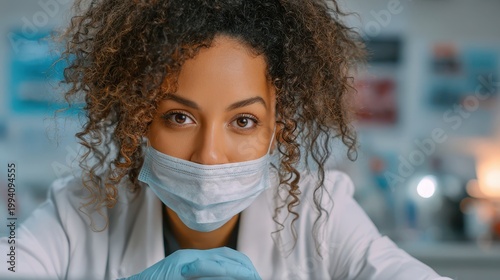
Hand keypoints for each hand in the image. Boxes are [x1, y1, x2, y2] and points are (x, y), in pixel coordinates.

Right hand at [122, 247, 260, 279]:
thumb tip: (224, 275)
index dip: (243, 265)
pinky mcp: (175, 268)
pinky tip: (228, 275)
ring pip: (217, 261)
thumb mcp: (186, 278)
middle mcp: (188, 257)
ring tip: (250, 277)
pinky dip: (215, 271)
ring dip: (235, 270)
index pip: (226, 256)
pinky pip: (200, 267)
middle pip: (226, 256)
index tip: (255, 275)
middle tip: (257, 277)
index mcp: (192, 259)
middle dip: (245, 267)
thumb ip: (203, 276)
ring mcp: (181, 262)